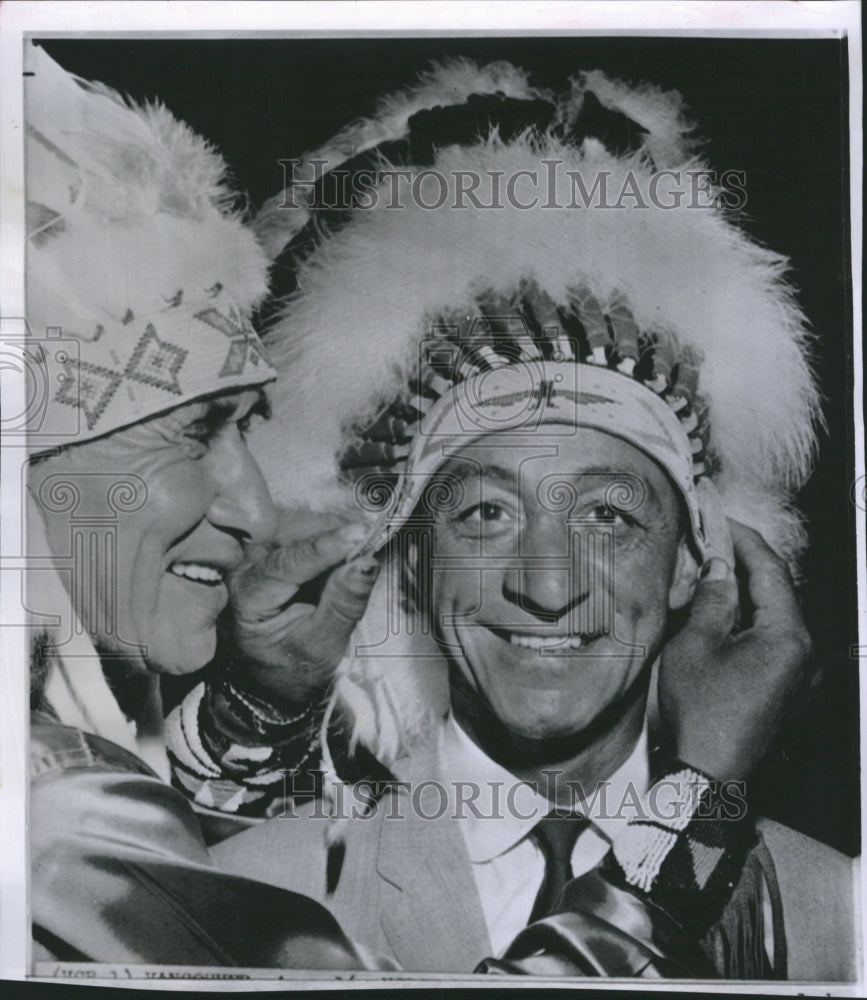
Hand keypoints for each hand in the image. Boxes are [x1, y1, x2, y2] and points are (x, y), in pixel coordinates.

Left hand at [227, 510, 378, 709]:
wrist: (273, 679)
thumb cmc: (293, 668)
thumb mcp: (322, 646)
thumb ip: (343, 604)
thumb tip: (367, 563)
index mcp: (245, 598)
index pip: (284, 563)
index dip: (325, 546)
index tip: (360, 535)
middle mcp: (240, 568)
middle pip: (287, 532)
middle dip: (330, 531)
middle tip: (369, 540)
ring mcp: (252, 554)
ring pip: (295, 523)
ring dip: (331, 530)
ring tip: (360, 548)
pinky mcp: (268, 549)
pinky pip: (300, 528)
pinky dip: (327, 534)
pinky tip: (346, 547)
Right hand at [658, 519, 812, 780]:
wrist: (710, 772)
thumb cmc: (702, 709)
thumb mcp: (696, 644)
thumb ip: (713, 598)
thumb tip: (720, 567)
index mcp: (788, 635)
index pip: (770, 570)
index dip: (743, 539)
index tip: (719, 519)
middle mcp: (805, 651)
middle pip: (777, 591)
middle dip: (744, 563)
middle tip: (711, 540)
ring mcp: (801, 672)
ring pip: (776, 615)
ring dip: (746, 591)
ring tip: (712, 570)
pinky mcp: (789, 687)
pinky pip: (774, 638)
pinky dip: (750, 618)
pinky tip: (723, 611)